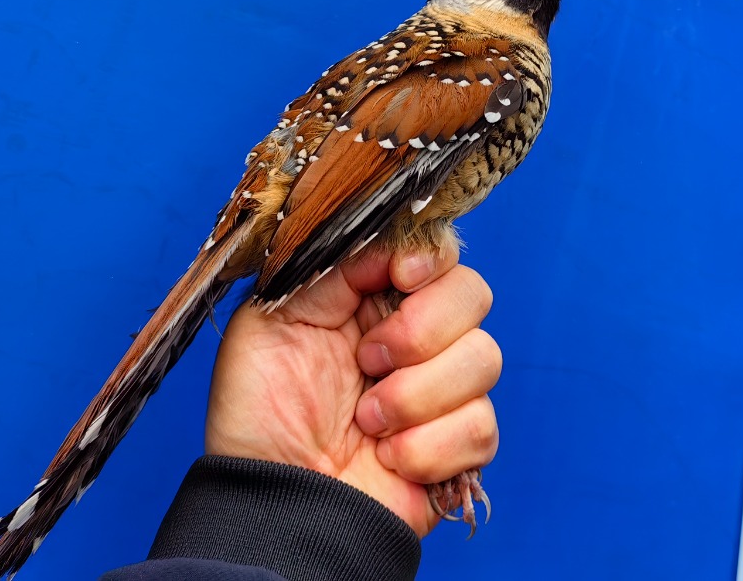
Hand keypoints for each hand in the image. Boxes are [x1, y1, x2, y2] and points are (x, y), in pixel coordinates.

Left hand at [204, 247, 501, 535]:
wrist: (269, 500)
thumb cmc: (258, 411)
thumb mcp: (274, 315)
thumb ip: (331, 265)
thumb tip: (392, 243)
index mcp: (373, 296)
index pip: (437, 251)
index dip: (428, 258)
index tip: (402, 276)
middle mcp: (416, 336)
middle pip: (473, 294)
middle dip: (421, 330)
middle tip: (367, 361)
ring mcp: (441, 390)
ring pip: (484, 359)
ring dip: (417, 395)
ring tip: (367, 420)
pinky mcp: (458, 445)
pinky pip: (482, 426)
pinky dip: (428, 446)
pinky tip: (388, 457)